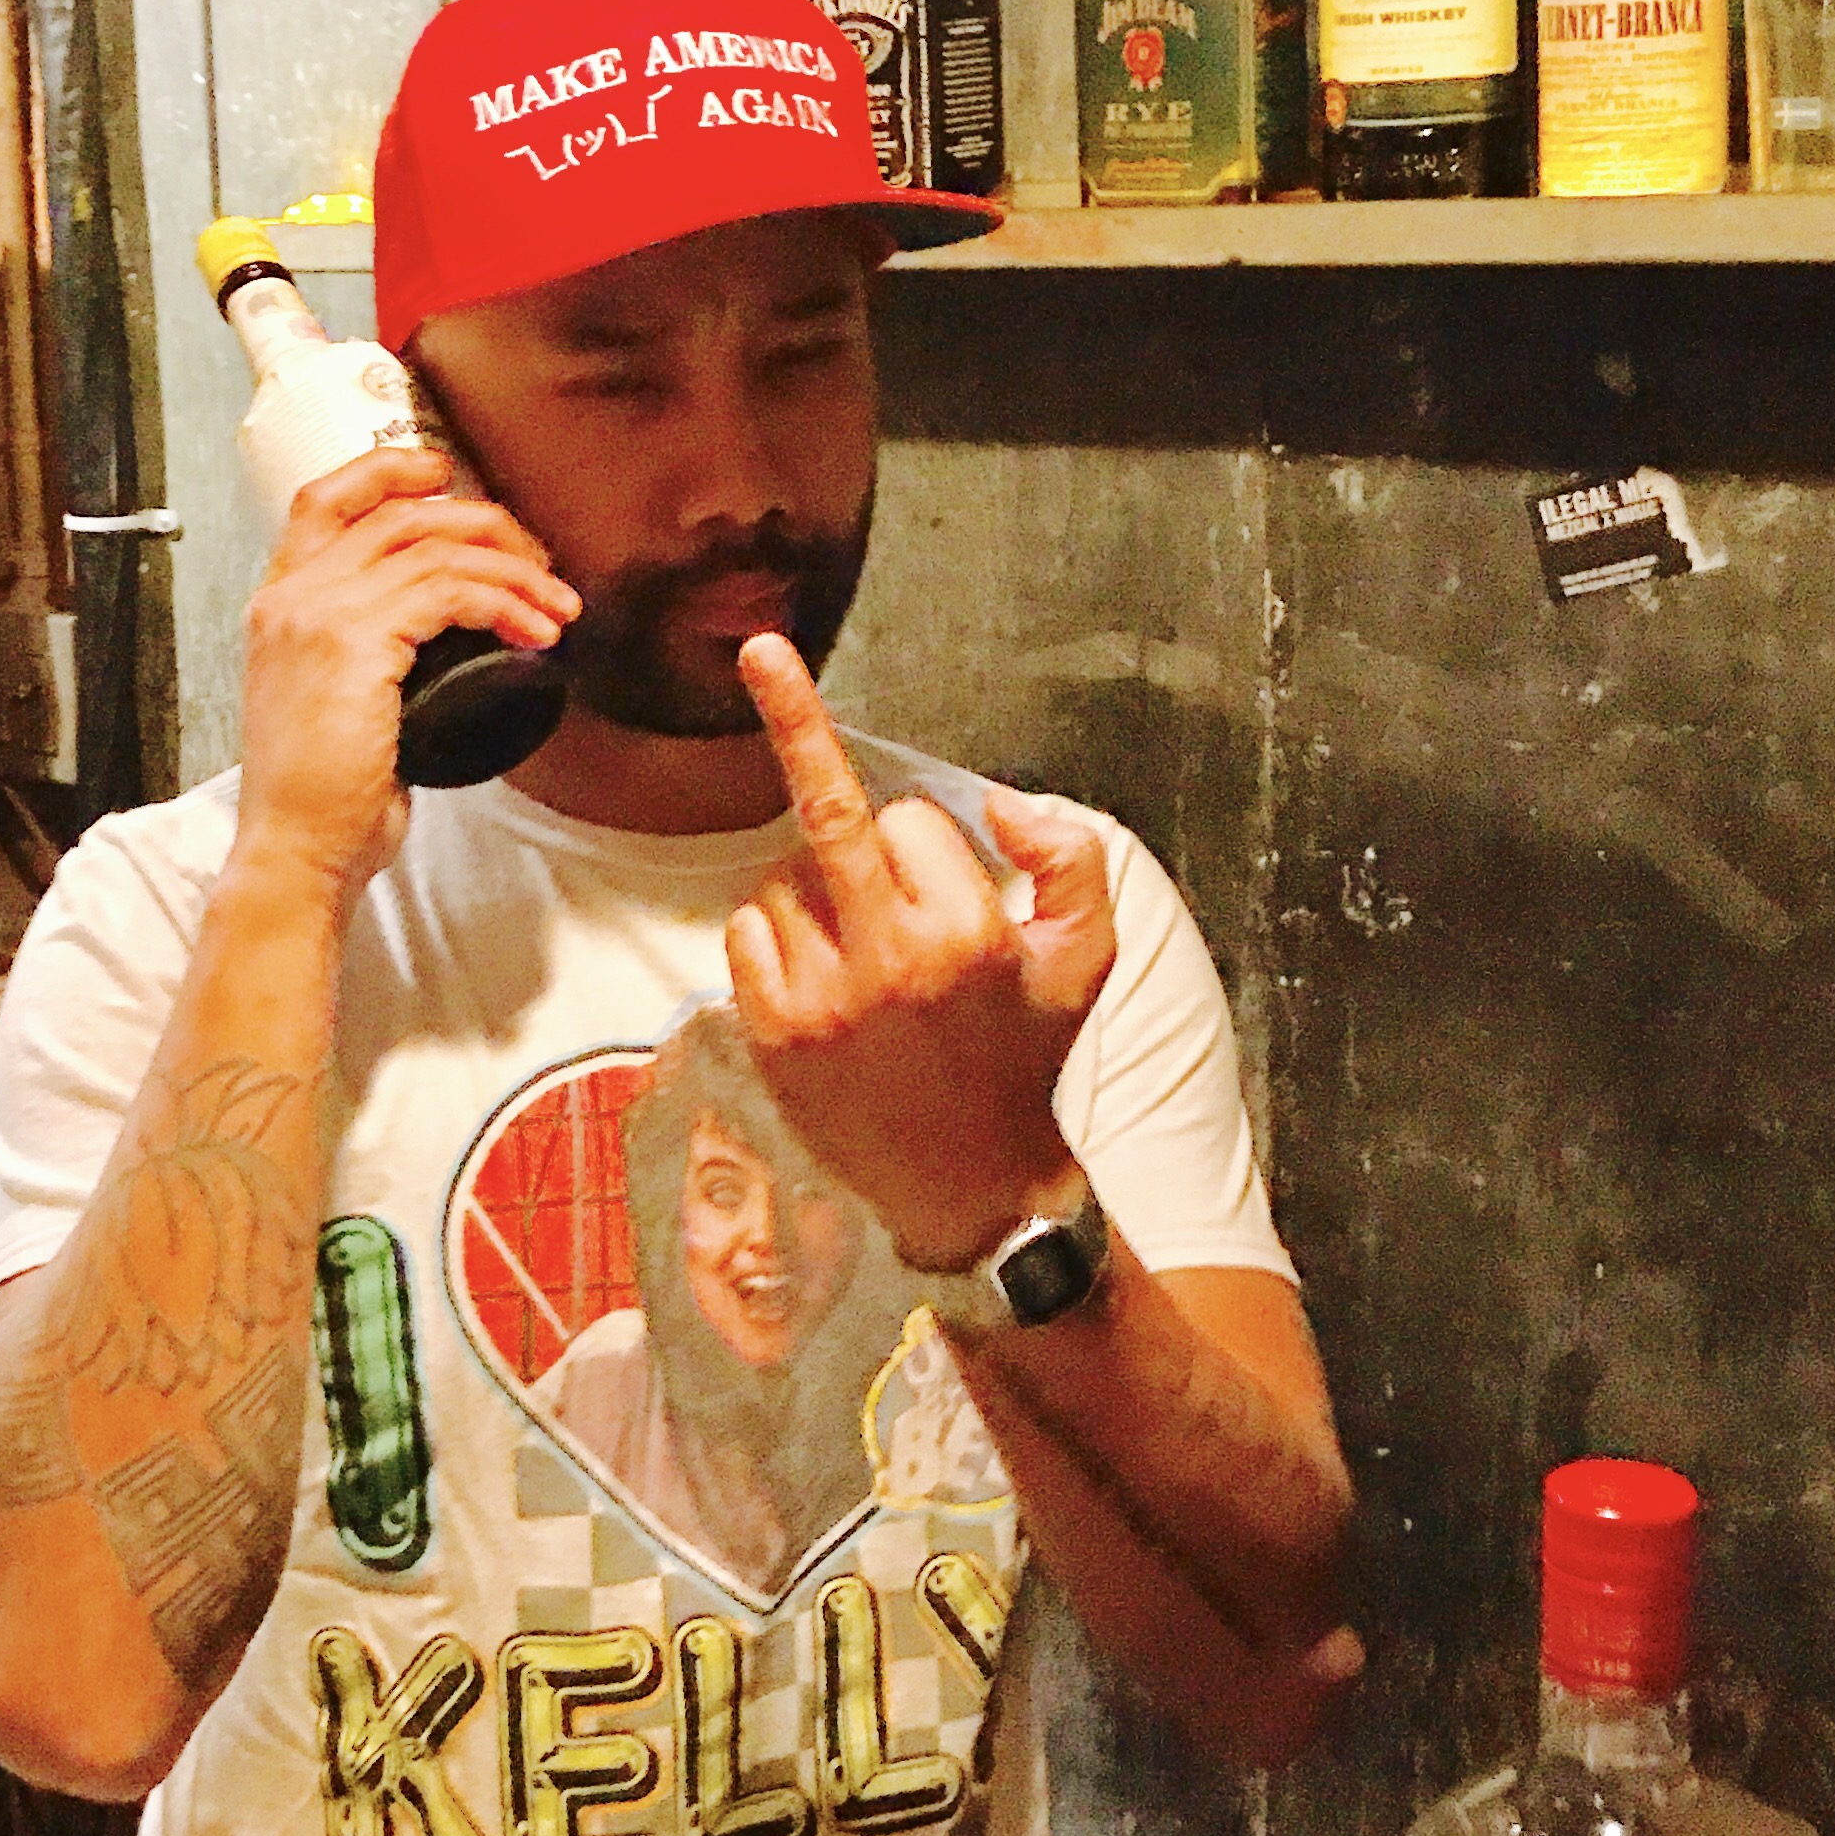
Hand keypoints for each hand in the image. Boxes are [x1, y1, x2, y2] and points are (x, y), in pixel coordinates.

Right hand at [230, 447, 576, 910]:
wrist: (296, 852)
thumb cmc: (324, 799)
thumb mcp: (337, 703)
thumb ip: (371, 655)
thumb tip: (445, 637)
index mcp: (279, 603)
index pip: (324, 498)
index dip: (390, 471)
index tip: (447, 476)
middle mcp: (291, 596)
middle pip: (399, 513)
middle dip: (484, 524)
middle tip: (537, 562)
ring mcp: (317, 613)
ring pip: (434, 547)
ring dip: (513, 570)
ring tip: (556, 608)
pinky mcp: (354, 642)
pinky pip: (450, 592)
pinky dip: (506, 604)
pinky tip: (535, 634)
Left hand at [723, 634, 1116, 1271]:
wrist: (970, 1186)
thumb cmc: (1026, 1059)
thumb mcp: (1087, 960)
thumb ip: (1072, 863)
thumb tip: (1001, 802)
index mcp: (967, 932)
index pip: (912, 822)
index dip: (926, 845)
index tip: (939, 875)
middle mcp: (890, 958)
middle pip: (829, 810)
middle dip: (796, 715)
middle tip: (761, 649)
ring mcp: (822, 997)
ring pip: (784, 880)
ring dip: (813, 894)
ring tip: (862, 963)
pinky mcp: (772, 1031)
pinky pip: (747, 932)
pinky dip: (773, 938)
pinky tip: (820, 986)